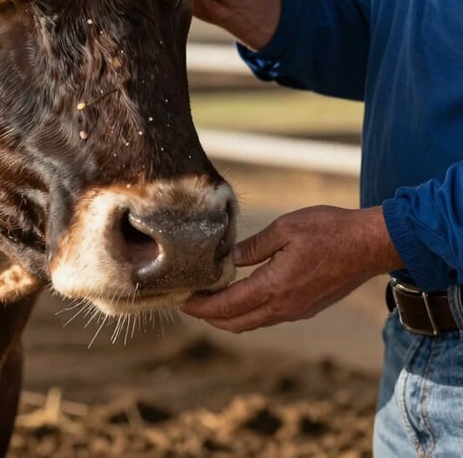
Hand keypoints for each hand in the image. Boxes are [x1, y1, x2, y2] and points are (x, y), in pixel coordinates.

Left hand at [179, 205, 402, 332]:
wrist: (371, 245)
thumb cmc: (329, 230)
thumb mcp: (285, 228)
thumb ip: (253, 246)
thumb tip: (226, 257)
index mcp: (274, 287)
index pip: (227, 306)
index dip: (201, 306)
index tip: (181, 301)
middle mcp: (284, 307)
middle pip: (236, 323)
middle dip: (208, 316)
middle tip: (187, 302)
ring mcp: (297, 311)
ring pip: (252, 322)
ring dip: (227, 316)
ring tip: (207, 300)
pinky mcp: (306, 307)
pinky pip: (268, 317)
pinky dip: (247, 311)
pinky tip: (239, 295)